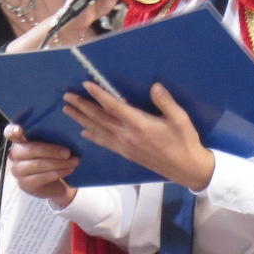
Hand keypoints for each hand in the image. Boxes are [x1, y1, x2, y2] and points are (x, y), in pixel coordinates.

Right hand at [4, 124, 77, 207]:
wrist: (55, 184)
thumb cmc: (53, 158)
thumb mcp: (51, 145)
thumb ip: (50, 137)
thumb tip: (66, 131)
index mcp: (19, 141)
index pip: (9, 133)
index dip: (13, 130)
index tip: (20, 130)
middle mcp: (14, 154)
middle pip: (29, 150)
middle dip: (51, 151)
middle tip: (68, 152)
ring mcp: (17, 170)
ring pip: (37, 164)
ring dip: (58, 163)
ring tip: (74, 162)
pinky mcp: (24, 184)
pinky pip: (41, 177)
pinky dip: (57, 173)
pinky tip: (68, 170)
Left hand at [62, 81, 214, 190]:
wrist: (185, 168)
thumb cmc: (184, 141)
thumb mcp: (180, 119)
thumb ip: (166, 102)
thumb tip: (155, 86)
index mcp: (140, 124)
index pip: (114, 106)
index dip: (99, 95)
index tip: (86, 84)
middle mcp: (128, 135)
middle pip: (99, 118)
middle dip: (82, 106)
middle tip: (67, 97)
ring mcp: (125, 146)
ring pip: (98, 131)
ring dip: (81, 120)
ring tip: (68, 111)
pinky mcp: (126, 153)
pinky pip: (104, 143)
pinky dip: (93, 136)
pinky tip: (83, 132)